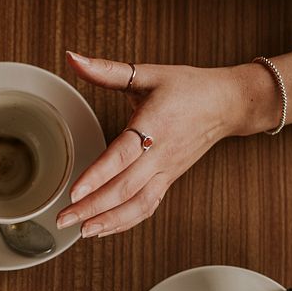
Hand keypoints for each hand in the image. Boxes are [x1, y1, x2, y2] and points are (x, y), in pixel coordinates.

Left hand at [56, 52, 276, 237]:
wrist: (228, 103)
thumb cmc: (187, 88)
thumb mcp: (147, 74)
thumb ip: (107, 70)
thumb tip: (73, 58)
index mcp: (154, 125)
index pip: (122, 155)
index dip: (98, 175)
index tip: (74, 191)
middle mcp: (160, 154)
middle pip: (125, 188)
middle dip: (92, 207)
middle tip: (63, 219)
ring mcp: (166, 171)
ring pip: (137, 204)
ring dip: (108, 221)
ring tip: (82, 231)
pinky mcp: (169, 180)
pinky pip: (147, 207)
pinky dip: (125, 222)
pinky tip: (103, 229)